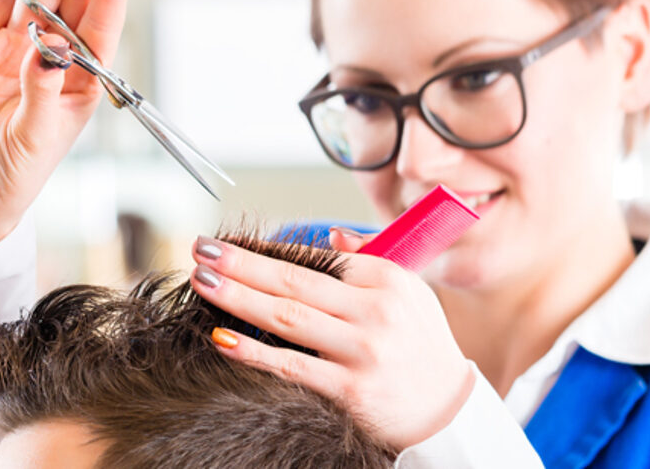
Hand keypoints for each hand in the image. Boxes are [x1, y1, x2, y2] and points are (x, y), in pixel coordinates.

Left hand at [187, 228, 475, 449]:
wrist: (448, 413)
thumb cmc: (422, 346)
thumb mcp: (410, 292)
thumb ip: (369, 260)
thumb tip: (330, 236)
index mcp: (386, 279)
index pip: (315, 258)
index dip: (266, 249)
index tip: (227, 242)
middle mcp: (375, 311)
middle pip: (293, 282)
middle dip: (241, 263)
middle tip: (201, 249)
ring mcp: (362, 351)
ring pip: (287, 317)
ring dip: (238, 297)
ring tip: (203, 282)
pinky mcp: (351, 389)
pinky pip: (292, 366)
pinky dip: (254, 351)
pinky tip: (222, 337)